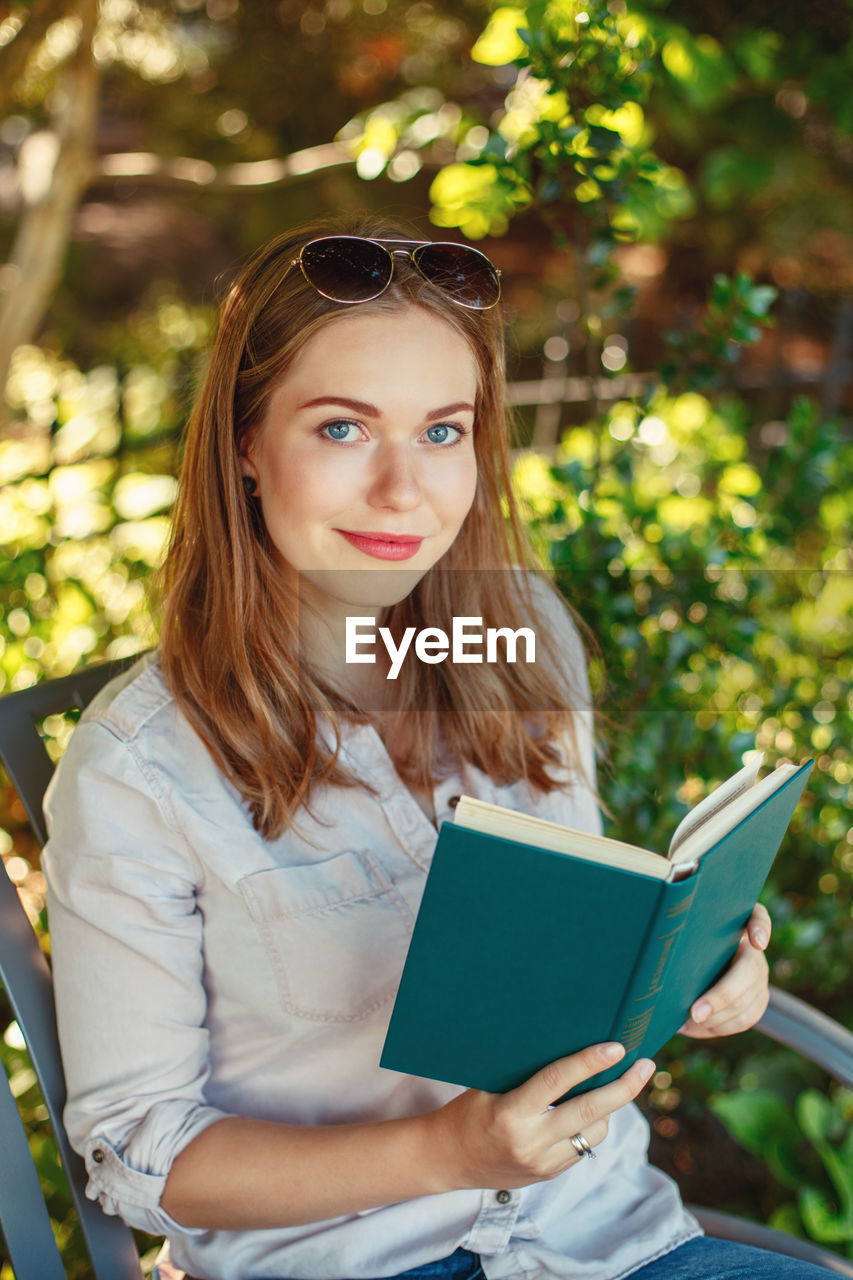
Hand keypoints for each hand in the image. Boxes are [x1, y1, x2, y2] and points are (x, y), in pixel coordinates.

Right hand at [425, 1042, 654, 1190]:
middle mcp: (531, 1142)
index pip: (557, 1082)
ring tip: (618, 1083)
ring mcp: (542, 1163)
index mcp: (511, 1113)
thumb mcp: (488, 1086)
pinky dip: (592, 1126)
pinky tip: (594, 1109)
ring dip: (611, 1108)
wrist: (446, 1159)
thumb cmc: (466, 1111)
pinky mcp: (548, 1175)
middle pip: (590, 1113)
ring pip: (594, 1133)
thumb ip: (525, 1074)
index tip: (617, 1047)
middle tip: (646, 1066)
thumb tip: (567, 1046)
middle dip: (624, 1088)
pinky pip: (583, 1148)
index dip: (589, 1063)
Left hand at [678, 903, 770, 1037]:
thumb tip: (657, 938)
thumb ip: (682, 927)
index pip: (758, 917)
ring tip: (685, 1023)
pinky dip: (717, 1029)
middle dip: (721, 996)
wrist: (701, 960)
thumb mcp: (686, 930)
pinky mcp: (758, 1000)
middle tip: (694, 1013)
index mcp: (737, 927)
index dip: (761, 928)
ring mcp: (760, 977)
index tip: (757, 942)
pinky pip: (744, 1020)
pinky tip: (692, 1027)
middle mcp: (754, 952)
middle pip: (750, 973)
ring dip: (716, 1020)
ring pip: (747, 1004)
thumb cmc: (684, 942)